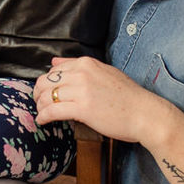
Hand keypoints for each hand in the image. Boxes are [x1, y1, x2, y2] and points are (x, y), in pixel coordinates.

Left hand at [33, 56, 171, 144]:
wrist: (145, 113)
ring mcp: (82, 90)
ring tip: (42, 113)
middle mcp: (82, 73)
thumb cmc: (128, 97)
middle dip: (38, 94)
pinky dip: (43, 116)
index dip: (46, 84)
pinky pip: (52, 110)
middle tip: (39, 104)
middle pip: (46, 82)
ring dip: (40, 106)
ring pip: (47, 96)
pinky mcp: (82, 108)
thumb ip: (78, 66)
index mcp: (87, 63)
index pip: (54, 70)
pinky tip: (43, 121)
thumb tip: (54, 62)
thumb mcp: (104, 73)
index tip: (46, 93)